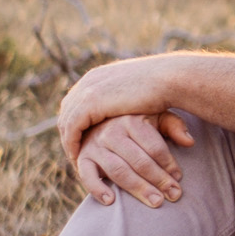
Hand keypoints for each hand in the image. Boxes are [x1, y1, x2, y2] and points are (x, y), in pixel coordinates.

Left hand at [58, 57, 180, 167]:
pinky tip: (78, 157)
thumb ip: (125, 100)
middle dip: (69, 133)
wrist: (168, 78)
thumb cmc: (163, 86)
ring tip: (76, 159)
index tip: (83, 140)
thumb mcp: (136, 92)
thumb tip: (129, 113)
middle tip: (75, 152)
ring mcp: (86, 90)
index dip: (77, 123)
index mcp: (98, 76)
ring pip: (66, 121)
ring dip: (69, 141)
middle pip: (67, 111)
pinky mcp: (89, 102)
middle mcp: (88, 81)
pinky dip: (72, 144)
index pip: (76, 102)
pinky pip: (72, 128)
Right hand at [74, 112, 195, 206]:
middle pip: (139, 160)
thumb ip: (173, 125)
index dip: (168, 164)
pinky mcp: (82, 158)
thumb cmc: (135, 122)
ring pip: (119, 170)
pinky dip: (97, 188)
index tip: (179, 178)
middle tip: (174, 195)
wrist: (98, 120)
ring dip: (138, 188)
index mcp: (131, 120)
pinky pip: (87, 175)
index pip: (153, 146)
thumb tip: (190, 142)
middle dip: (159, 180)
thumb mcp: (156, 116)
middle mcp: (111, 132)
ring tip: (156, 202)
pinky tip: (111, 201)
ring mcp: (95, 145)